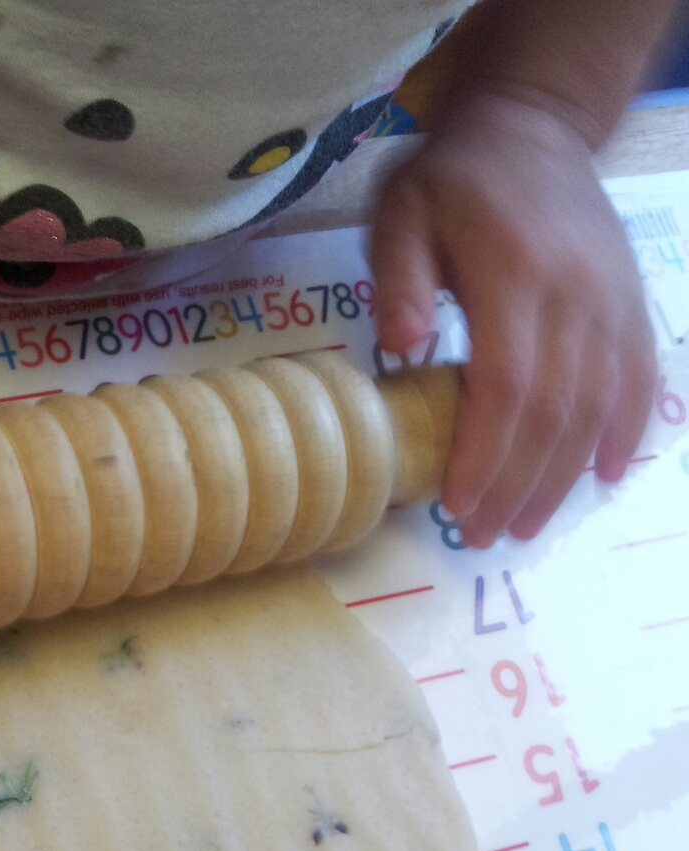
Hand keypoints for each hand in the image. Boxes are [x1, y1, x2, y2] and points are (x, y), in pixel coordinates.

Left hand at [370, 94, 655, 547]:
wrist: (534, 127)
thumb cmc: (452, 179)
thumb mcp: (403, 212)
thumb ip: (399, 277)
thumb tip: (398, 346)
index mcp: (514, 274)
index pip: (506, 386)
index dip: (485, 454)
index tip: (457, 505)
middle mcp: (574, 293)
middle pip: (552, 411)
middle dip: (516, 484)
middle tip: (481, 536)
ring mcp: (611, 300)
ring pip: (597, 406)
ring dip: (563, 476)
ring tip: (525, 526)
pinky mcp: (630, 303)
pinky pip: (639, 378)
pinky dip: (625, 432)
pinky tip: (602, 478)